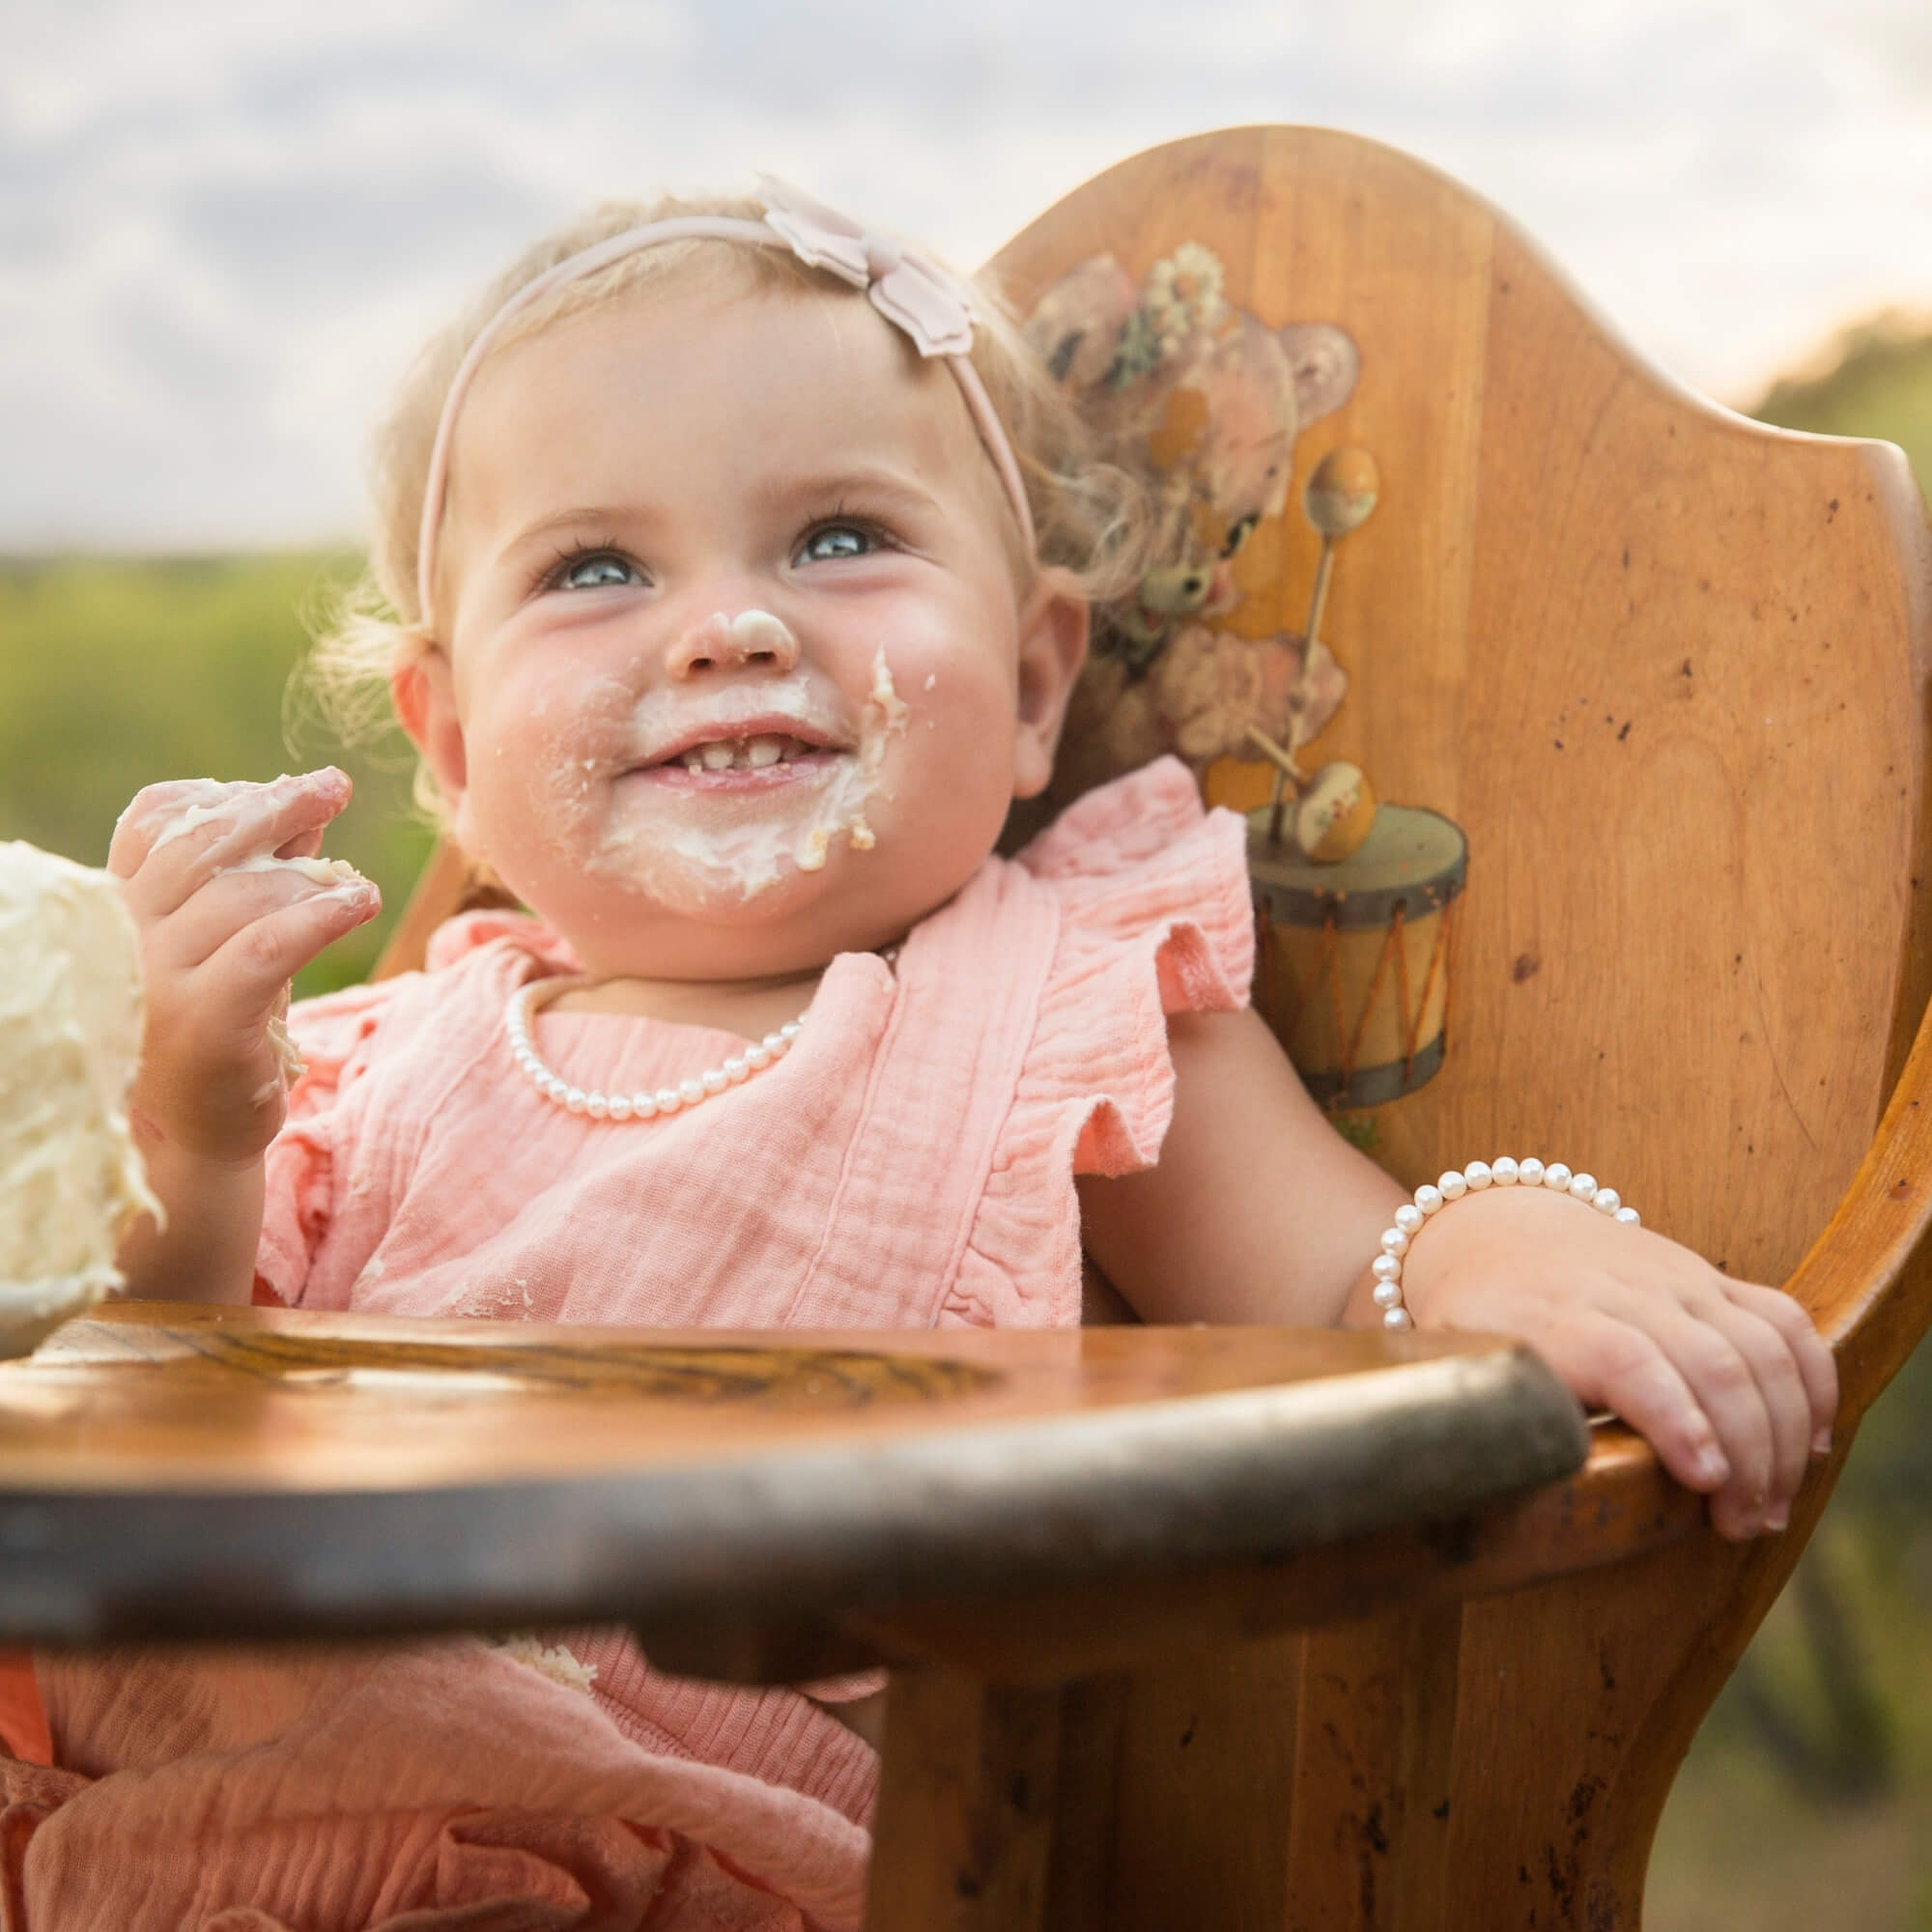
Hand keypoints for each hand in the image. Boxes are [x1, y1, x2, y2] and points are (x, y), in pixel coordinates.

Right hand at [109, 769, 379, 1166]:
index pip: (152, 822)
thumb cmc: (221, 1025)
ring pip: (243, 896)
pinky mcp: (200, 1019)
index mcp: (118, 907)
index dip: (221, 795)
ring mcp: (156, 978)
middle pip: (202, 846)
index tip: (286, 786)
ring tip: (356, 889)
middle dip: (275, 806)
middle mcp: (124, 935)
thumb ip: (260, 871)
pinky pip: (265, 946)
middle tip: (333, 786)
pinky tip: (359, 905)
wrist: (196, 1133)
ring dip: (313, 880)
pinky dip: (319, 918)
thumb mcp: (235, 937)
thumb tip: (307, 800)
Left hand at [1395, 1182, 1836, 1540]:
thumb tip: (1485, 1485)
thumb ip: (1473, 1415)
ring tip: (1768, 1505)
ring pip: (1758, 1347)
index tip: (1703, 1480)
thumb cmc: (1476, 1322)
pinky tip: (1810, 1443)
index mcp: (1551, 1316)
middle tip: (1741, 1524)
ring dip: (1782, 1434)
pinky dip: (1812, 1382)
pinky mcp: (1712, 1278)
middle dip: (1744, 1453)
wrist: (1493, 1232)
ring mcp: (1674, 1279)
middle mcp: (1620, 1290)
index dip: (1675, 1417)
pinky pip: (1784, 1321)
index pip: (1629, 1358)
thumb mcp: (1455, 1362)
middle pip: (1709, 1361)